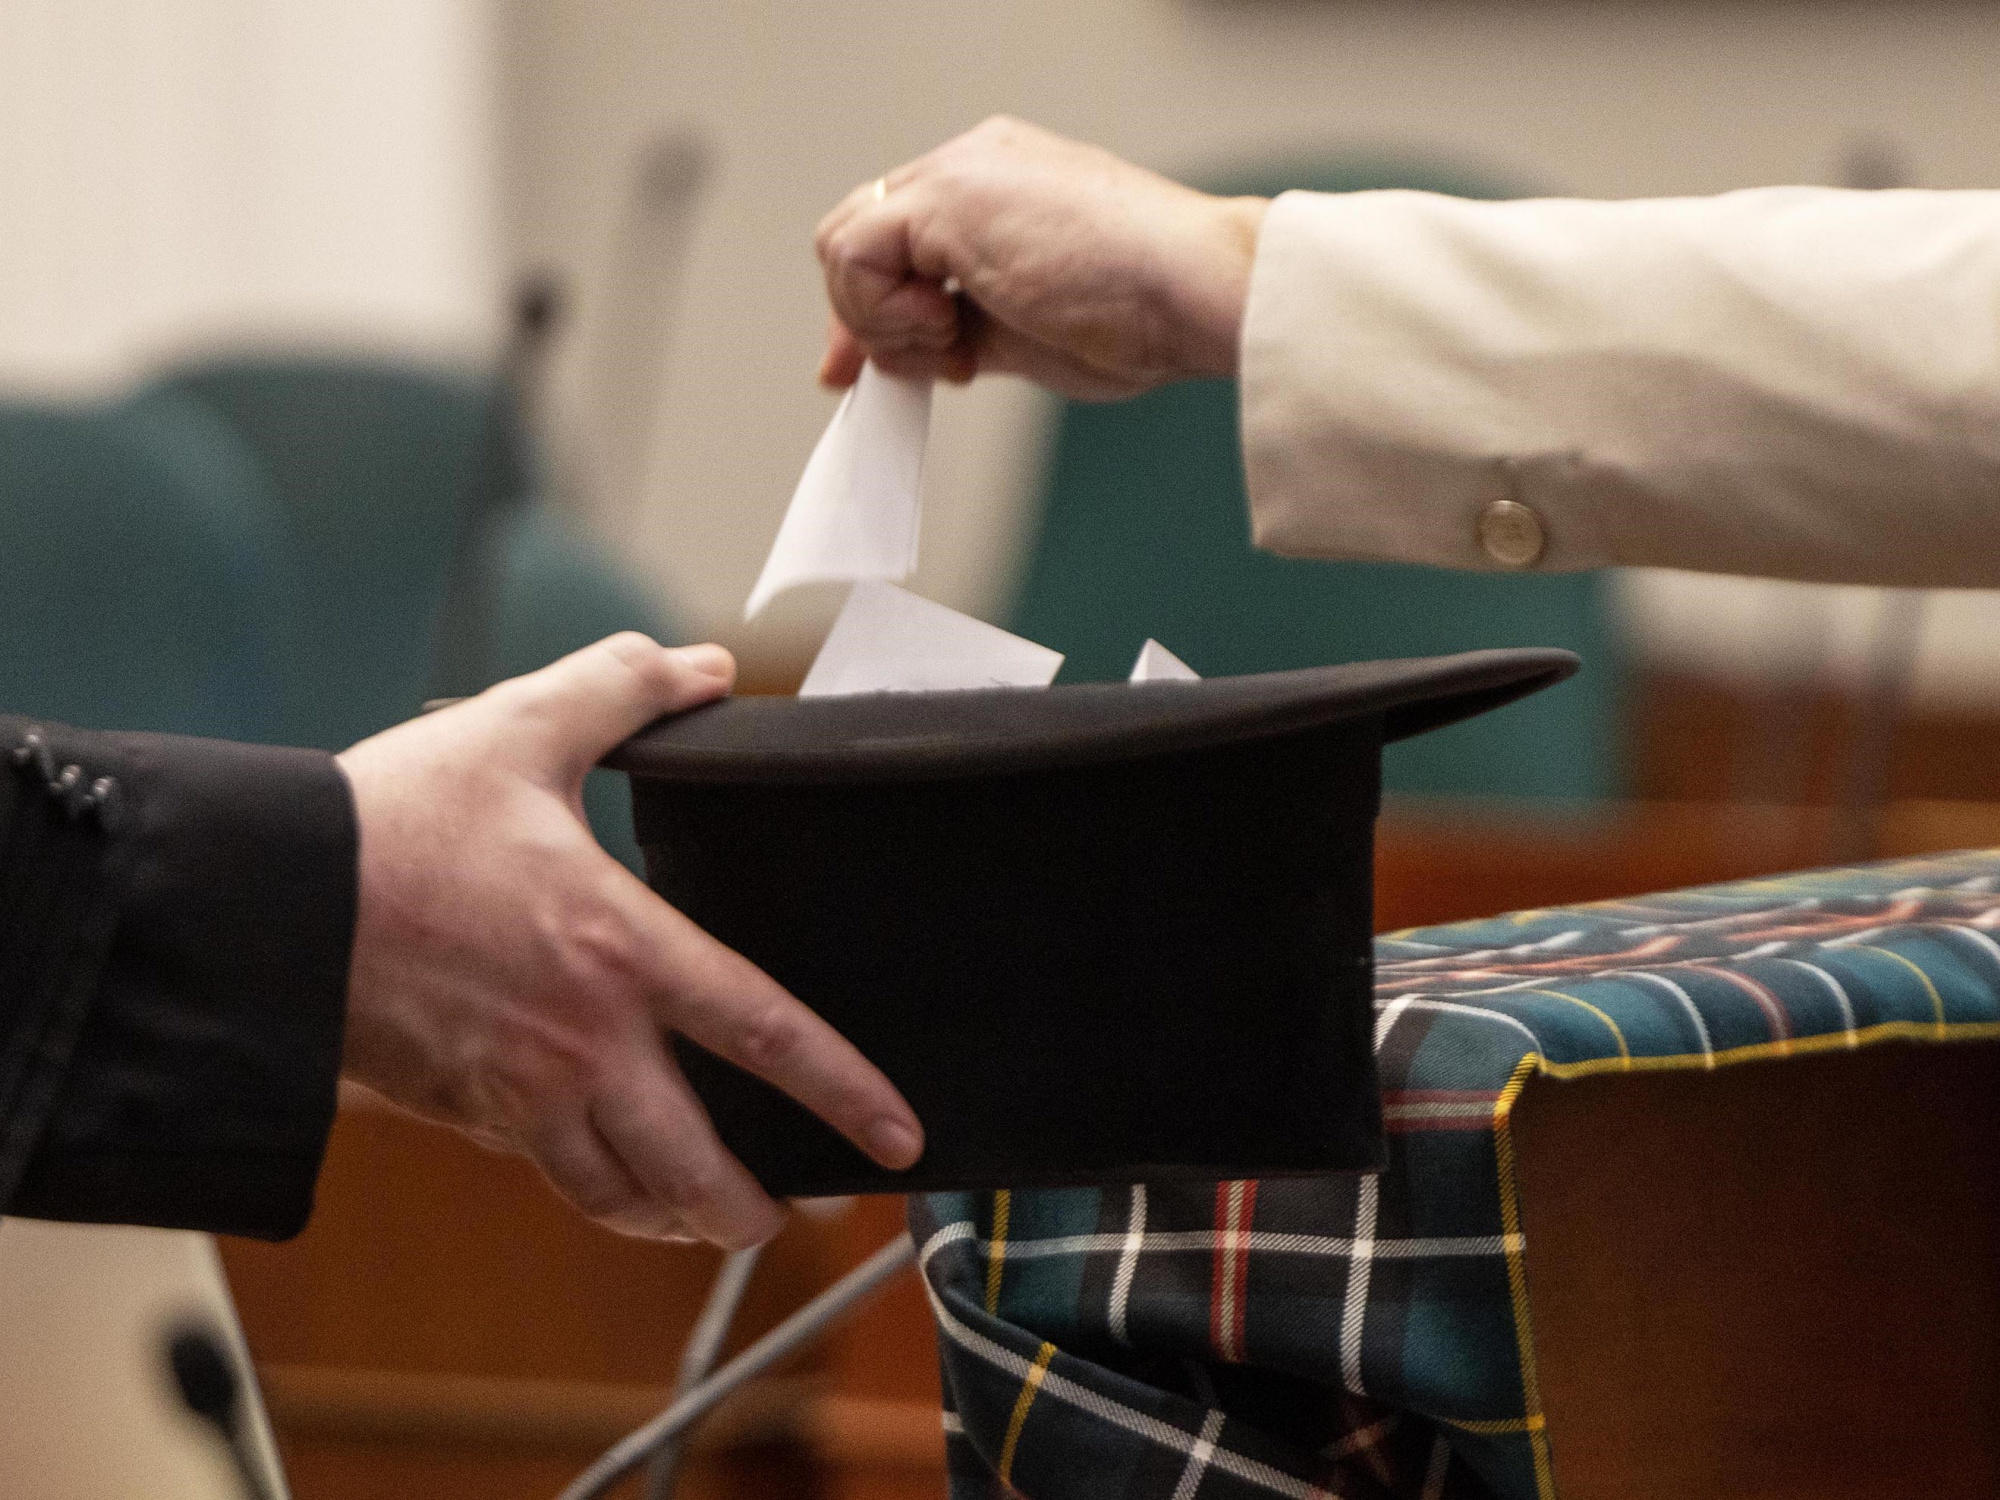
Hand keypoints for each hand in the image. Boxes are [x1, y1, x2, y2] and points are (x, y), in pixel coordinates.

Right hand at [335, 634, 923, 1247]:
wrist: (265, 906)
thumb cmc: (392, 823)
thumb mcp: (520, 729)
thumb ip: (624, 688)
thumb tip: (708, 664)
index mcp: (618, 950)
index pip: (765, 1032)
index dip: (845, 1092)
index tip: (898, 1138)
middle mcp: (583, 1042)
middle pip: (697, 1165)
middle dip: (758, 1208)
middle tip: (801, 1212)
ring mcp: (522, 1092)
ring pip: (624, 1197)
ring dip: (682, 1220)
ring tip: (719, 1218)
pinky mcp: (467, 1114)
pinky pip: (554, 1177)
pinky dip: (603, 1193)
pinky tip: (618, 1178)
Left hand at [815, 116, 1267, 399]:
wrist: (1194, 292)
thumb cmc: (1145, 316)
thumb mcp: (1031, 331)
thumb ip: (968, 330)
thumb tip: (918, 360)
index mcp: (999, 185)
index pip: (899, 239)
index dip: (877, 309)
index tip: (885, 368)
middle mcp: (973, 166)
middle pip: (862, 235)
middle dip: (863, 317)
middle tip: (897, 371)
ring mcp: (958, 175)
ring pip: (847, 246)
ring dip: (882, 320)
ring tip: (956, 349)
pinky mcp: (945, 199)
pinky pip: (855, 257)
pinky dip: (883, 313)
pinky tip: (949, 331)